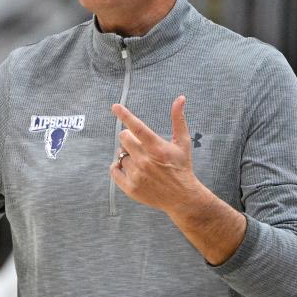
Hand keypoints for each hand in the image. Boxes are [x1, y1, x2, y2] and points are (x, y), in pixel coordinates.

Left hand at [110, 96, 200, 213]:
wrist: (182, 197)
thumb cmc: (182, 167)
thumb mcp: (183, 143)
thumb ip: (178, 120)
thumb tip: (180, 98)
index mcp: (157, 148)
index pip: (137, 127)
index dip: (125, 115)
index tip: (115, 107)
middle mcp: (145, 161)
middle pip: (124, 138)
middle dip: (129, 139)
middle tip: (140, 146)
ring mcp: (137, 175)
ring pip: (120, 155)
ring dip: (127, 155)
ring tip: (141, 162)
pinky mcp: (130, 188)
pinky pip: (114, 170)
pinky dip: (117, 167)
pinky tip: (127, 167)